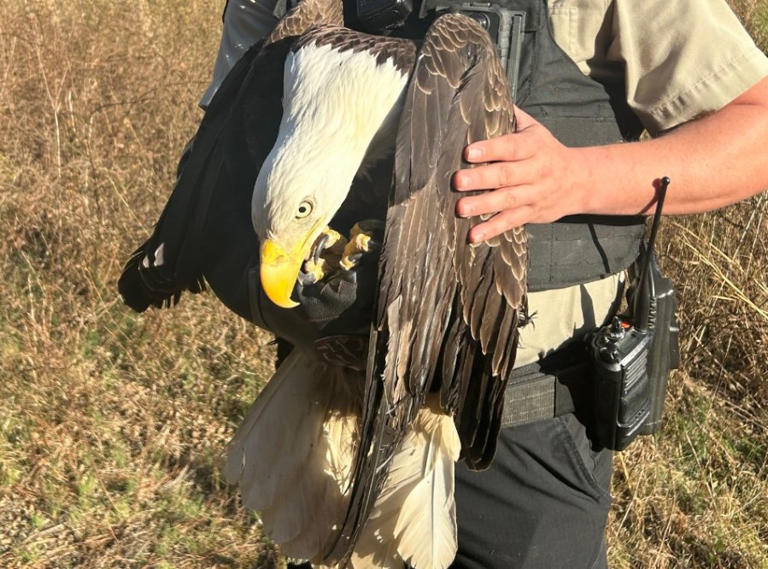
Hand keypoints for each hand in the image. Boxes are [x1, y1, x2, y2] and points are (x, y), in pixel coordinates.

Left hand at [453, 107, 587, 242]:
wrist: (581, 181)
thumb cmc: (547, 151)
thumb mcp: (535, 129)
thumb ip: (512, 115)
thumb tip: (488, 92)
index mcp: (534, 147)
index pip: (511, 147)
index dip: (490, 149)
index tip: (468, 151)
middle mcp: (535, 171)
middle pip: (506, 175)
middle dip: (481, 178)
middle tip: (458, 181)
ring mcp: (534, 195)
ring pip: (507, 200)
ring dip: (483, 206)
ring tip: (461, 208)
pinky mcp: (531, 214)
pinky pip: (511, 222)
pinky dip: (492, 230)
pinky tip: (474, 236)